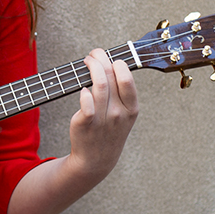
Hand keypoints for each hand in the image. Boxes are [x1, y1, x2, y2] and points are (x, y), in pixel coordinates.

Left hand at [66, 49, 138, 179]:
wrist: (96, 159)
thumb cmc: (109, 131)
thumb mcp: (124, 114)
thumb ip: (121, 93)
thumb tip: (111, 64)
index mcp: (131, 109)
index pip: (127, 79)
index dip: (118, 63)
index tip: (110, 58)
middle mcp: (118, 112)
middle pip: (111, 76)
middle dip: (101, 58)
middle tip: (94, 54)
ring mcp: (102, 117)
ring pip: (98, 84)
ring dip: (91, 66)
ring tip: (86, 62)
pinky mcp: (85, 122)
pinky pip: (86, 101)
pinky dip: (84, 91)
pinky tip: (82, 88)